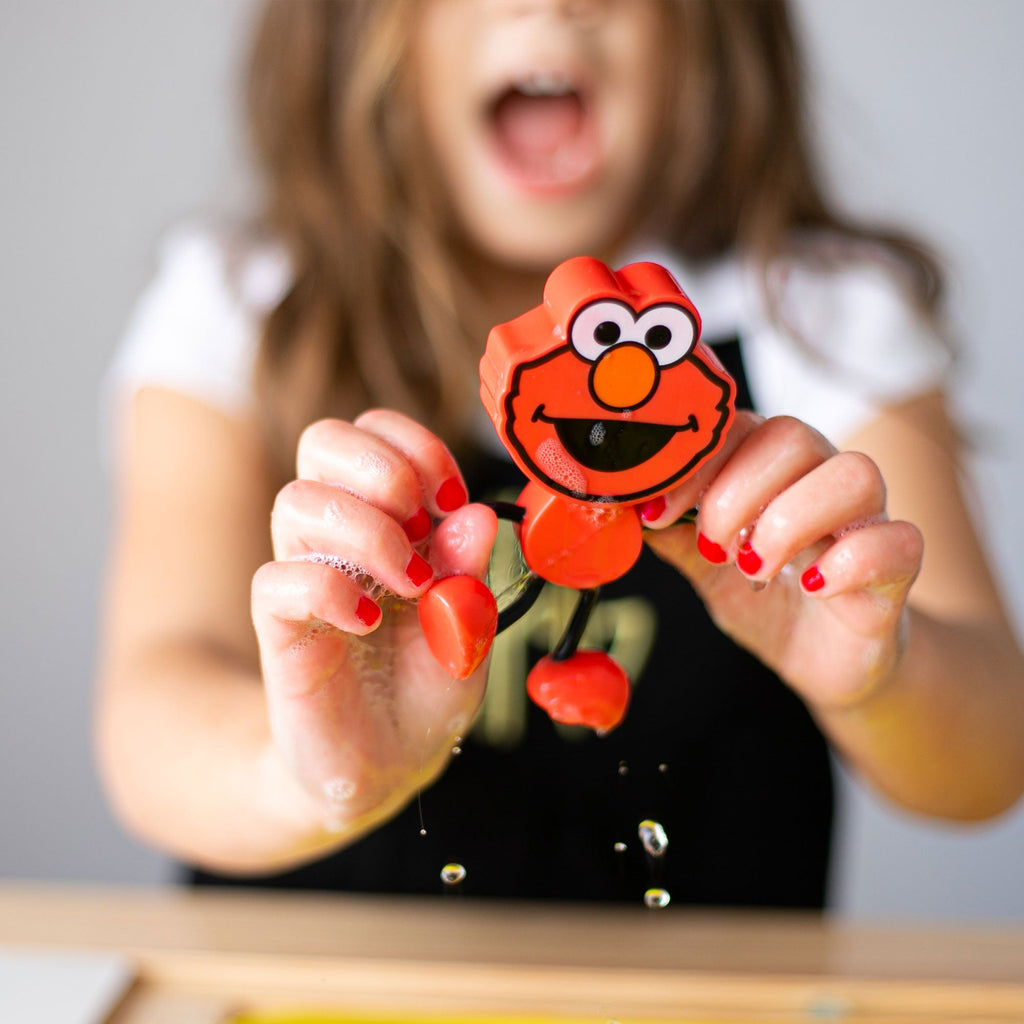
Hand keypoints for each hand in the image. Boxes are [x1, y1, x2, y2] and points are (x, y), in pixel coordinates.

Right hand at [251, 411, 497, 838]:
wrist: (383, 768)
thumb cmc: (425, 694)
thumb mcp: (468, 632)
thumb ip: (470, 573)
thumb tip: (477, 513)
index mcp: (394, 523)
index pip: (378, 433)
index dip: (415, 446)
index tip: (451, 499)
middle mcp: (343, 538)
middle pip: (324, 440)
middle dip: (381, 467)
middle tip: (421, 523)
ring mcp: (306, 576)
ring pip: (297, 499)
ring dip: (366, 531)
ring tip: (408, 584)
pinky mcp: (279, 626)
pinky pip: (278, 578)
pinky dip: (329, 590)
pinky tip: (367, 624)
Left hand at [643, 414, 922, 709]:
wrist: (823, 661)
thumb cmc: (764, 600)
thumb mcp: (704, 568)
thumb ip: (671, 534)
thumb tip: (621, 507)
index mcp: (771, 467)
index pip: (739, 425)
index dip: (696, 462)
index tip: (660, 510)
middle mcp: (822, 478)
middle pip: (793, 436)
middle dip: (738, 492)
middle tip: (712, 547)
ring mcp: (867, 519)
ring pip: (854, 473)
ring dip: (790, 520)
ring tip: (753, 568)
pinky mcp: (899, 567)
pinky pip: (899, 540)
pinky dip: (850, 561)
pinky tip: (812, 585)